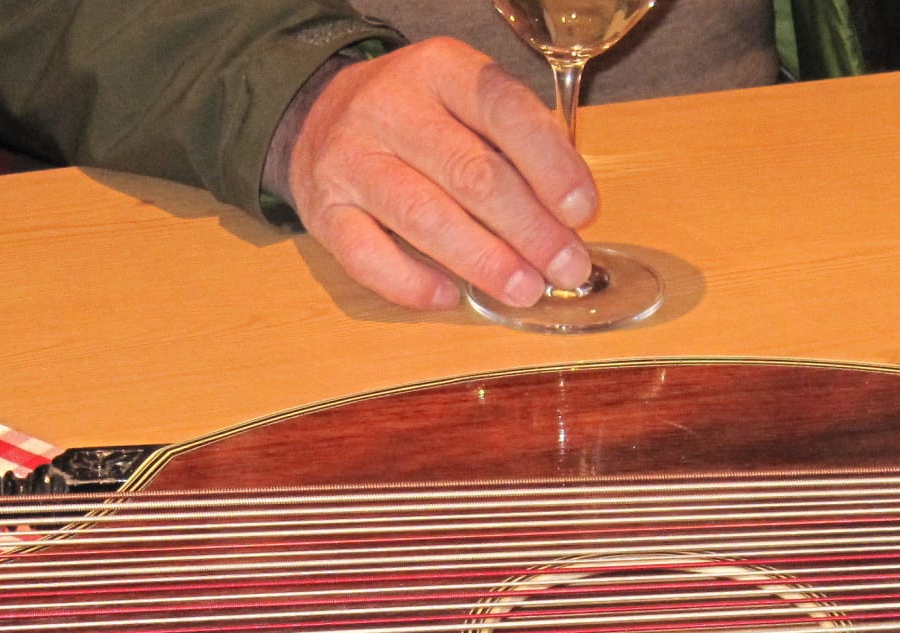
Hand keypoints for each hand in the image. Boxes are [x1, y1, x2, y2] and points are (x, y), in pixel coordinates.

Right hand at [284, 39, 599, 310]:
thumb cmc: (416, 117)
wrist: (318, 118)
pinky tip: (451, 297)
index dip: (549, 164)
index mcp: (439, 69)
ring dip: (483, 260)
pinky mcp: (321, 209)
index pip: (504, 110)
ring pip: (423, 216)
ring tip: (524, 289)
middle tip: (566, 267)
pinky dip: (412, 284)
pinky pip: (367, 256)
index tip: (581, 212)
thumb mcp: (465, 101)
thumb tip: (567, 216)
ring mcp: (349, 158)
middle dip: (528, 228)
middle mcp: (389, 106)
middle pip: (469, 172)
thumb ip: (514, 142)